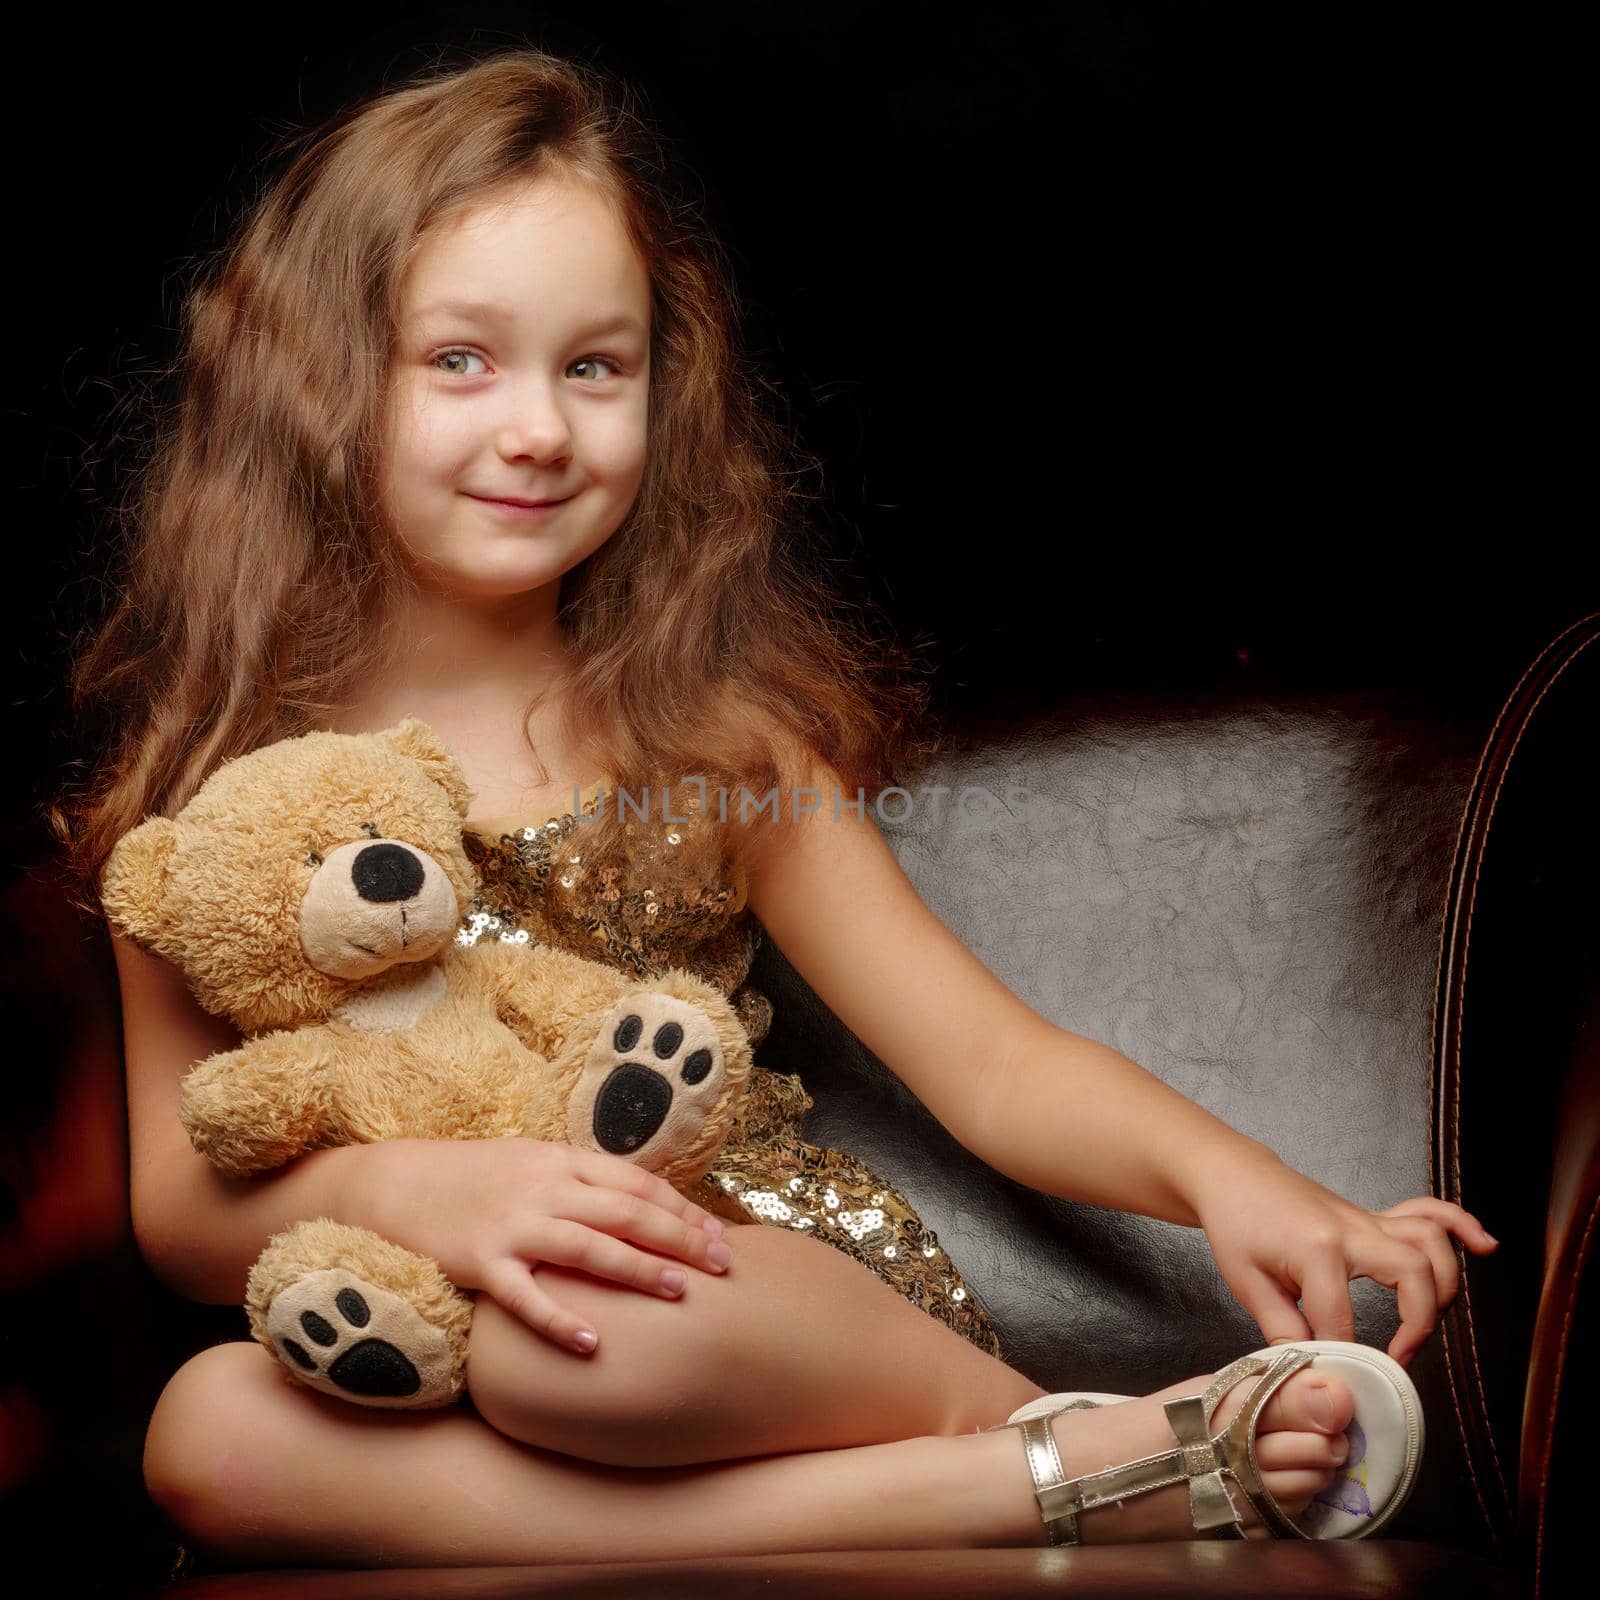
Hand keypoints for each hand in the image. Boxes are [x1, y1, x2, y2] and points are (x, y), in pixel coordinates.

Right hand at [353, 1136, 732, 1354]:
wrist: (392, 1183)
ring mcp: (511, 1224)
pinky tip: (592, 1344)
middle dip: (679, 1236)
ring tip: (679, 1292)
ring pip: (588, 1246)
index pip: (636, 1182)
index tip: (716, 1234)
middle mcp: (543, 1188)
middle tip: (720, 1265)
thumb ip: (578, 1179)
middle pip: (625, 1210)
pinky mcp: (479, 1261)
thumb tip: (638, 1203)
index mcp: (559, 1160)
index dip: (681, 1208)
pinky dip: (559, 1320)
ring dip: (638, 1268)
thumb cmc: (469, 1177)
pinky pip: (525, 1296)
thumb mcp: (529, 1161)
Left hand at [1189, 1147, 1498, 1367]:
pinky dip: (1461, 1225)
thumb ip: (1282, 1329)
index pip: (1341, 1320)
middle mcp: (1352, 1230)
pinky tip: (1484, 1247)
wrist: (1234, 1176)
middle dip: (1416, 1326)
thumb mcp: (1246, 1283)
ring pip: (1430, 1245)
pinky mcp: (1374, 1217)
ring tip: (1428, 1323)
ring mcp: (1367, 1220)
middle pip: (1414, 1276)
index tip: (1331, 1374)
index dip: (1338, 1355)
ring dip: (1443, 1287)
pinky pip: (1428, 1211)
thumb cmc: (1237, 1225)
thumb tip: (1313, 1367)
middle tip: (1396, 1357)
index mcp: (1316, 1249)